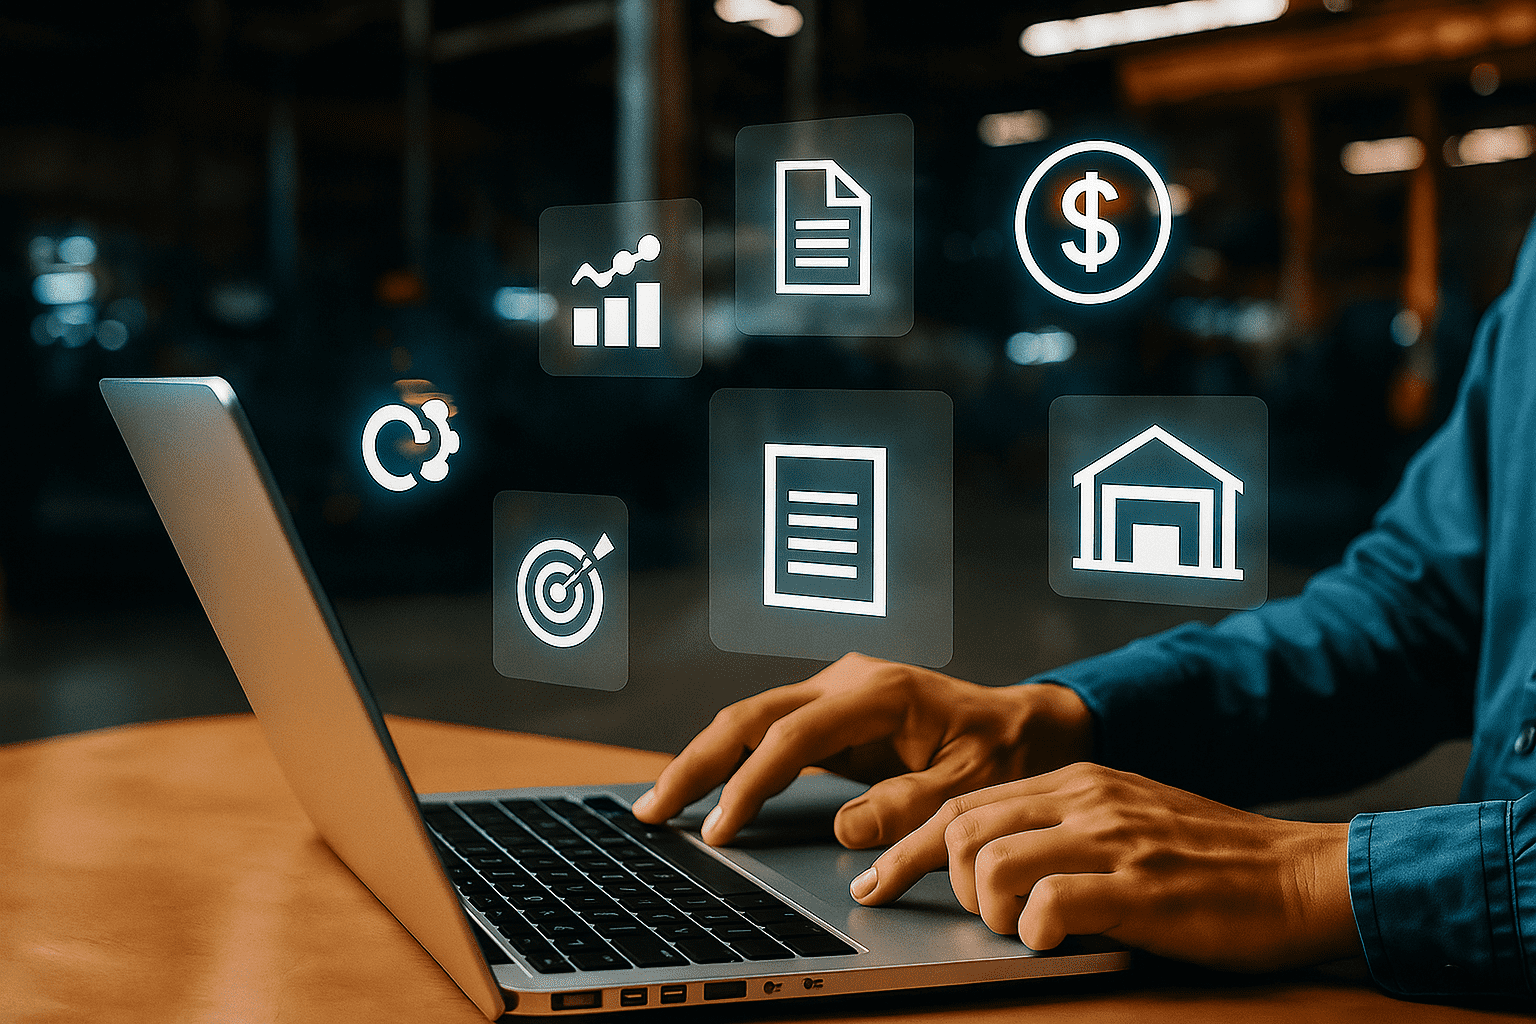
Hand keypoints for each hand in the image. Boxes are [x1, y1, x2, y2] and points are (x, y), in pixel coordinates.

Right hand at [631, 652, 1093, 847]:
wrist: (1026, 722)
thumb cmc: (1005, 750)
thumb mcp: (972, 785)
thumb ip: (912, 806)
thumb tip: (846, 832)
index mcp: (879, 693)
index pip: (793, 737)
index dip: (751, 783)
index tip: (721, 829)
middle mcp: (847, 683)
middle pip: (750, 716)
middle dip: (697, 762)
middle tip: (654, 810)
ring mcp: (835, 694)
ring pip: (749, 720)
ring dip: (703, 760)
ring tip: (661, 804)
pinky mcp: (830, 714)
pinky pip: (768, 734)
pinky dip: (730, 760)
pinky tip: (704, 789)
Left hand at [850, 762, 1359, 970]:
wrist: (1301, 875)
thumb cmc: (1212, 859)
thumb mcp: (1127, 819)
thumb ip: (1062, 826)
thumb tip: (987, 856)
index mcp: (1078, 781)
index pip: (963, 801)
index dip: (906, 844)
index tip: (872, 879)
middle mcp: (1086, 800)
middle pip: (961, 826)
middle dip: (934, 879)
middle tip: (948, 914)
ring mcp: (1112, 841)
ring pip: (991, 860)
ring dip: (987, 907)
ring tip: (1019, 928)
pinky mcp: (1141, 890)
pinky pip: (1048, 904)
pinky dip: (1034, 930)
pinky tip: (1056, 941)